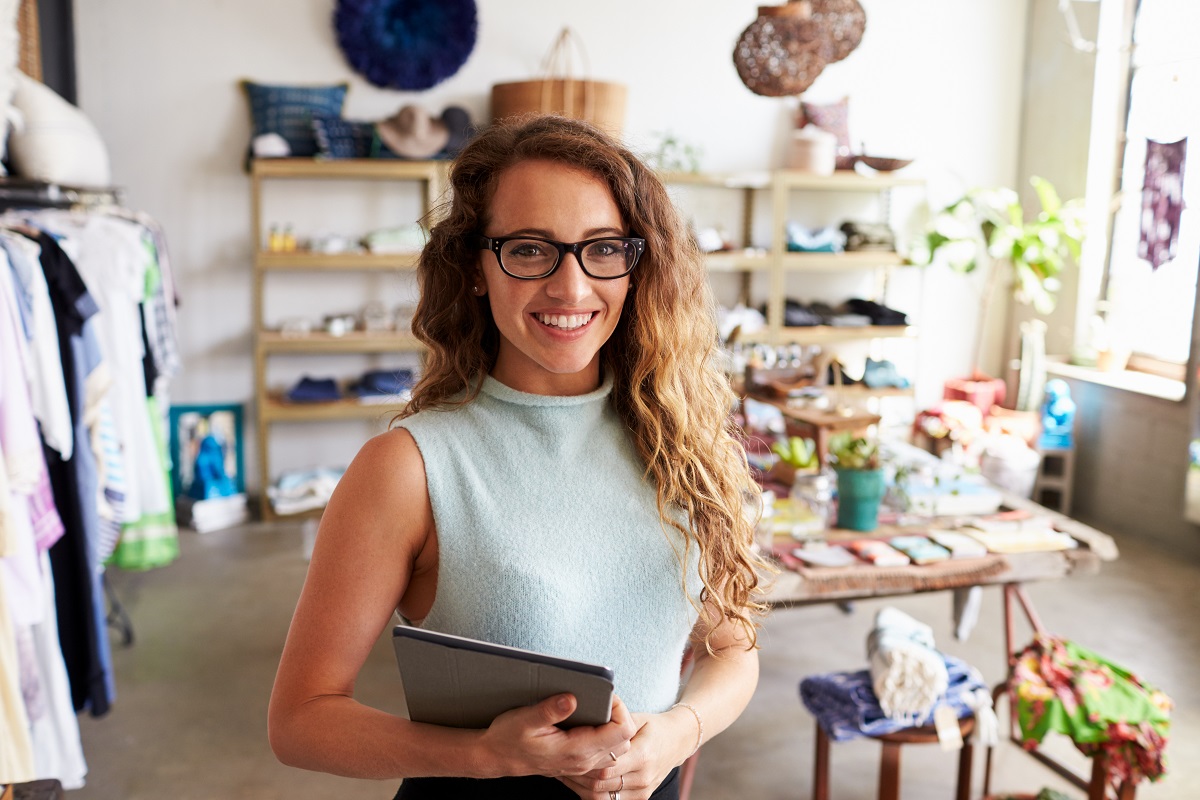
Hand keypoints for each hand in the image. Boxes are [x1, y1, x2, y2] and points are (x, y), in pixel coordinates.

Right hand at [479, 694, 637, 778]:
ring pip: (618, 747)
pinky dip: (605, 735)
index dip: (620, 709)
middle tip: (601, 698)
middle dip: (619, 715)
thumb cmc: (508, 739)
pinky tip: (589, 720)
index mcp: (576, 751)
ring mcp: (582, 764)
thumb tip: (571, 698)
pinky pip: (605, 751)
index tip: (604, 694)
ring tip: (597, 707)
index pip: (622, 732)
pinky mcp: (578, 762)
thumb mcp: (525, 720)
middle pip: (625, 740)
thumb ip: (549, 710)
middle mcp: (584, 761)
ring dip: (614, 726)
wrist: (495, 758)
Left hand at [558, 705, 694, 798]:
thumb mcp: (637, 718)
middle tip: (559, 763)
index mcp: (643, 754)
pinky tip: (579, 783)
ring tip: (564, 772)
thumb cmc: (654, 726)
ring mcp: (642, 790)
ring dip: (581, 787)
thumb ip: (616, 721)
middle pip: (601, 782)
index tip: (567, 752)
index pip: (607, 764)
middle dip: (578, 775)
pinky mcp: (640, 798)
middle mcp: (643, 776)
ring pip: (602, 796)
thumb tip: (592, 710)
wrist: (678, 741)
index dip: (584, 761)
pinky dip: (592, 794)